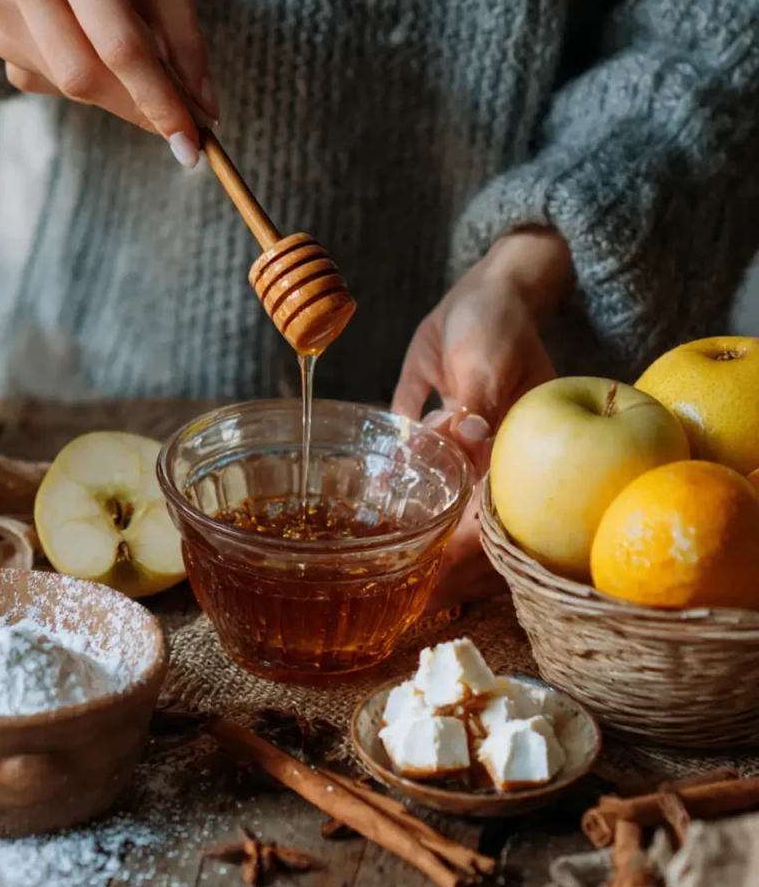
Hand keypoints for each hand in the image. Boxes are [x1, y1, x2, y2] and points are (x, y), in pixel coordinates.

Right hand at [0, 0, 217, 166]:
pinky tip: (87, 48)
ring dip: (113, 94)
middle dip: (135, 108)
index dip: (157, 99)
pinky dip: (85, 84)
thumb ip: (187, 43)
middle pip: (84, 77)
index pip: (119, 45)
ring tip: (127, 61)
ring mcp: (0, 9)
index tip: (189, 140)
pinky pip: (50, 87)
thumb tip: (203, 111)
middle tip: (175, 126)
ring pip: (68, 88)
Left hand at [392, 227, 573, 611]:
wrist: (488, 288)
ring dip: (418, 533)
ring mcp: (463, 449)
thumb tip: (473, 436)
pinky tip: (368, 496)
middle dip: (439, 567)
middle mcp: (491, 462)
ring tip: (379, 567)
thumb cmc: (497, 319)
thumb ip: (480, 399)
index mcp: (517, 457)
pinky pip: (414, 463)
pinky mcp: (433, 427)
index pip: (492, 522)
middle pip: (469, 530)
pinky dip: (393, 480)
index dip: (465, 558)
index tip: (433, 589)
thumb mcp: (490, 356)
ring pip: (443, 506)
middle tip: (398, 598)